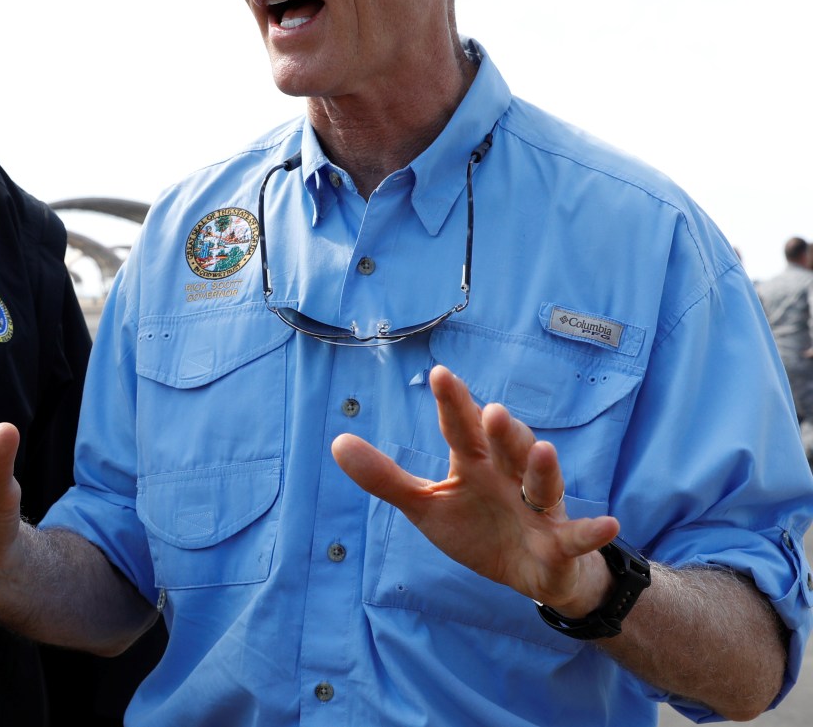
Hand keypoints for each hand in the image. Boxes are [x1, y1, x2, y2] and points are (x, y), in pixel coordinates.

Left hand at [331, 365, 620, 613]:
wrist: (530, 572)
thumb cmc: (478, 527)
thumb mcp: (426, 506)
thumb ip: (385, 478)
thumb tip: (336, 442)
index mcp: (475, 464)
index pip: (461, 430)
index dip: (452, 404)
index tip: (439, 373)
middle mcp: (509, 477)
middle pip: (505, 448)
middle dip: (501, 430)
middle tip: (492, 411)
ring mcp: (538, 509)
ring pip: (542, 483)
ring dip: (541, 467)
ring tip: (541, 448)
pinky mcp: (561, 544)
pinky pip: (577, 536)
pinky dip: (591, 531)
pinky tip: (608, 522)